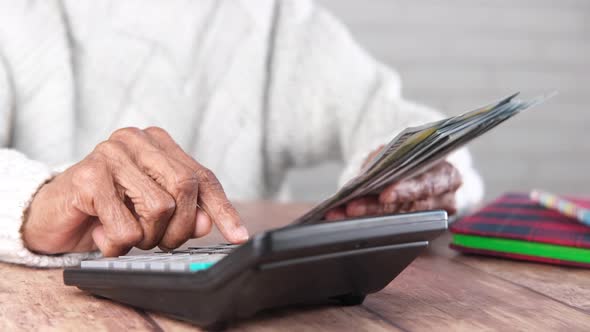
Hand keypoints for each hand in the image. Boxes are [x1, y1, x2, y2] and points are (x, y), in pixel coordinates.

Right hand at [22, 127, 248, 255]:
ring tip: (126, 234)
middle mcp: (136, 140)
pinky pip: (126, 227)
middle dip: (180, 228)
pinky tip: (103, 235)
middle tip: (161, 243)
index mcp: (158, 143)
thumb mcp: (152, 212)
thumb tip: (207, 222)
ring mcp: (110, 154)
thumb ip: (183, 213)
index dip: (223, 209)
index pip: (202, 177)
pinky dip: (119, 244)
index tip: (238, 236)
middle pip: (185, 188)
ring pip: (159, 208)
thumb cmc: (107, 209)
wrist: (52, 213)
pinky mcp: (88, 177)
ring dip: (146, 237)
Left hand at [325, 147, 461, 220]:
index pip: (427, 185)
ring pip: (397, 220)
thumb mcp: (406, 150)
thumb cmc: (419, 156)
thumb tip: (366, 174)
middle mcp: (444, 199)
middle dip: (376, 209)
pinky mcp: (420, 226)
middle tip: (351, 208)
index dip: (405, 191)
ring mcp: (432, 217)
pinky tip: (345, 217)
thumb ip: (390, 159)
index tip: (384, 196)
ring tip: (340, 214)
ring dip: (367, 217)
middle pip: (407, 208)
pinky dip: (368, 221)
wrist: (431, 166)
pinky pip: (394, 226)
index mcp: (448, 174)